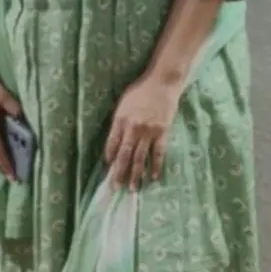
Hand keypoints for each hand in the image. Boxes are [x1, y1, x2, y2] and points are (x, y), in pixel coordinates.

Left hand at [104, 73, 181, 189]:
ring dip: (136, 174)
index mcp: (120, 119)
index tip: (108, 168)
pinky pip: (158, 152)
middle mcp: (133, 127)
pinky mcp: (162, 132)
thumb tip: (115, 140)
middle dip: (119, 172)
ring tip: (132, 188)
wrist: (162, 82)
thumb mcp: (123, 103)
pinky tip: (153, 177)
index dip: (109, 157)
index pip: (112, 143)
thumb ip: (119, 121)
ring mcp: (148, 131)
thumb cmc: (141, 91)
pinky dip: (155, 166)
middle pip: (124, 154)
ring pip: (140, 157)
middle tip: (115, 188)